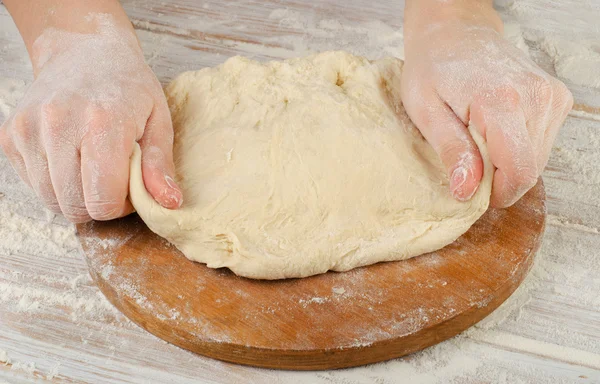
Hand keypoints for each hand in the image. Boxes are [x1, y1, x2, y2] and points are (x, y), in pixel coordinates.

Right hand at [0, 14, 181, 221]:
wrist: (83, 49)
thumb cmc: (128, 86)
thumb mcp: (158, 120)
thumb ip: (160, 165)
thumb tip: (169, 203)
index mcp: (102, 123)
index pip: (103, 201)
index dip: (121, 206)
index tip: (130, 186)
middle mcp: (58, 125)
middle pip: (75, 207)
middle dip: (99, 203)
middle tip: (114, 177)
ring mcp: (28, 130)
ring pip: (51, 201)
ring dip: (76, 196)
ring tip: (93, 166)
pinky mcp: (10, 135)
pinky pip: (33, 186)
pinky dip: (55, 183)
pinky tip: (71, 157)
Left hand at [402, 1, 572, 206]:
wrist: (454, 32)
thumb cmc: (432, 68)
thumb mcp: (425, 111)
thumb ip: (452, 151)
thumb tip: (467, 192)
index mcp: (502, 102)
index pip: (519, 171)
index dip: (497, 193)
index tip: (472, 190)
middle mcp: (536, 97)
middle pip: (529, 169)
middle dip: (498, 177)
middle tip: (468, 156)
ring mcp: (551, 96)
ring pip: (537, 160)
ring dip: (506, 161)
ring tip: (478, 136)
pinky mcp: (556, 98)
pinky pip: (540, 143)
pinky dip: (517, 147)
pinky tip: (494, 129)